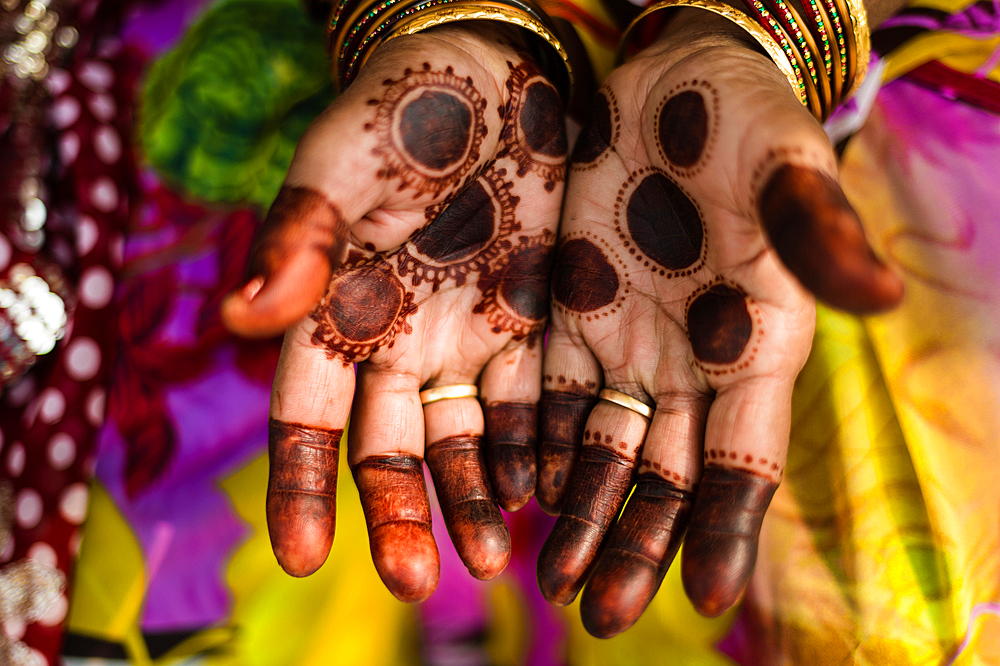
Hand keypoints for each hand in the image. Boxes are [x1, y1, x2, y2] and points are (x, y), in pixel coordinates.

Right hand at [221, 25, 566, 599]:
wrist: (494, 72)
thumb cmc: (399, 110)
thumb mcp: (341, 164)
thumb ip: (301, 239)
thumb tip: (241, 315)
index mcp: (336, 312)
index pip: (308, 416)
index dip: (303, 484)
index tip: (303, 555)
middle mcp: (396, 341)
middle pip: (389, 448)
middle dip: (399, 513)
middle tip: (416, 582)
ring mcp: (465, 336)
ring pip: (462, 440)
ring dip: (473, 499)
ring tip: (495, 560)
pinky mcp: (528, 323)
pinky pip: (528, 402)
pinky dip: (532, 450)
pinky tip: (544, 493)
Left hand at [535, 12, 902, 635]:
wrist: (671, 78)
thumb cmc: (744, 120)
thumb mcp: (781, 168)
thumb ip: (815, 231)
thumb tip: (878, 292)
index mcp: (752, 344)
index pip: (743, 459)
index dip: (724, 526)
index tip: (700, 598)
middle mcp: (688, 361)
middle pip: (662, 475)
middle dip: (633, 543)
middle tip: (595, 611)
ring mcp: (624, 342)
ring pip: (600, 450)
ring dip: (578, 514)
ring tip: (549, 577)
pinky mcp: (565, 314)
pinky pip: (547, 398)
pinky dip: (535, 448)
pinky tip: (516, 492)